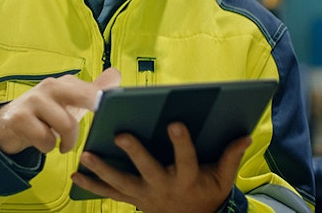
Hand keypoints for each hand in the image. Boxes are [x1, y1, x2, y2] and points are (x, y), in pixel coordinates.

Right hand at [0, 68, 120, 154]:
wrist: (8, 124)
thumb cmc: (47, 114)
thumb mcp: (70, 103)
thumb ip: (93, 91)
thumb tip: (116, 74)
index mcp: (66, 82)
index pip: (93, 89)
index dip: (106, 101)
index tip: (113, 110)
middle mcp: (51, 86)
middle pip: (84, 96)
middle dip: (95, 109)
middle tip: (97, 128)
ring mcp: (34, 100)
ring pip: (67, 125)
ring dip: (67, 141)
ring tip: (62, 144)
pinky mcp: (20, 118)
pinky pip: (46, 139)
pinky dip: (48, 147)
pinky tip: (42, 143)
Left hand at [71, 123, 250, 212]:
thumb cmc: (206, 193)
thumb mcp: (223, 178)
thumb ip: (231, 156)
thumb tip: (245, 135)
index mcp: (187, 178)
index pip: (185, 158)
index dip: (181, 142)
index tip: (175, 123)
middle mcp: (163, 187)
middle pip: (147, 169)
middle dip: (134, 152)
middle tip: (120, 135)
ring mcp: (145, 195)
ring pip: (121, 182)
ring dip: (102, 169)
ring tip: (86, 153)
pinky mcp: (132, 199)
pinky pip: (109, 193)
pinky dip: (92, 185)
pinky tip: (76, 174)